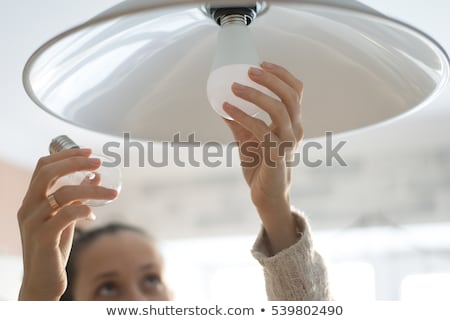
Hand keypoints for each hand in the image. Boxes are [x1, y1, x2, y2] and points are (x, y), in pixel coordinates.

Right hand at [17, 148, 117, 299]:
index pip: (43, 167)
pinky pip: (67, 215)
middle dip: (75, 163)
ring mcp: (33, 223)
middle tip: (99, 162)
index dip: (66, 155)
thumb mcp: (66, 219)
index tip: (89, 151)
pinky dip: (84, 210)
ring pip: (64, 193)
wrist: (42, 282)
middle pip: (48, 173)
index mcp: (31, 200)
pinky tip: (92, 217)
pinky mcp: (43, 238)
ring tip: (113, 194)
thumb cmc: (54, 248)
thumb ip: (76, 198)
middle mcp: (28, 208)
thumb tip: (95, 176)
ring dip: (93, 190)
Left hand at [223, 62, 303, 253]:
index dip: (282, 74)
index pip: (296, 91)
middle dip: (271, 79)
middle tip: (249, 70)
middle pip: (291, 96)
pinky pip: (261, 130)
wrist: (266, 196)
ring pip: (279, 110)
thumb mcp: (248, 138)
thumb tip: (220, 101)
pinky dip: (242, 116)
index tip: (261, 62)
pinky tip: (226, 108)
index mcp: (293, 123)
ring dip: (256, 94)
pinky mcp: (277, 156)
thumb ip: (239, 121)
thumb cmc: (260, 165)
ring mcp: (288, 143)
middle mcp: (295, 130)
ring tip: (235, 86)